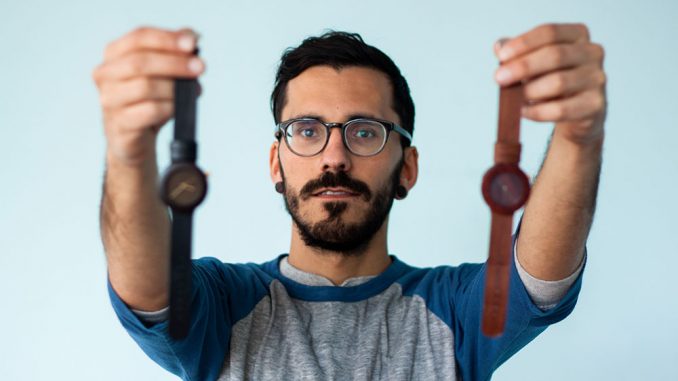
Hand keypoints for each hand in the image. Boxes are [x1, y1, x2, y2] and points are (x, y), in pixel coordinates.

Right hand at [92, 27, 204, 166]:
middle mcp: (106, 74)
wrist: (135, 140)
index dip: (167, 39)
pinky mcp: (120, 124)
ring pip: (145, 87)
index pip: (139, 37)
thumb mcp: (162, 73)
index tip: (192, 43)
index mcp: (114, 54)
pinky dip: (169, 107)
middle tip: (200, 67)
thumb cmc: (149, 101)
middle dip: (175, 63)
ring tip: (192, 91)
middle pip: (140, 62)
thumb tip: (192, 35)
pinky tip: (178, 108)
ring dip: (174, 88)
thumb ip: (174, 52)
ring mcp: (109, 100)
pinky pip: (149, 111)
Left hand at [494, 23, 606, 145]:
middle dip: (523, 67)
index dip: (523, 43)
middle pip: (555, 55)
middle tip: (499, 78)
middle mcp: (592, 53)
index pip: (549, 32)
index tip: (501, 57)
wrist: (576, 113)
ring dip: (529, 91)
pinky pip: (561, 109)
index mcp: (577, 35)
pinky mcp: (595, 105)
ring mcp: (597, 79)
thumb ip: (517, 53)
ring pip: (558, 83)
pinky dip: (537, 111)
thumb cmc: (552, 80)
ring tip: (513, 98)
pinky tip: (523, 112)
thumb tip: (500, 47)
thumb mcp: (535, 63)